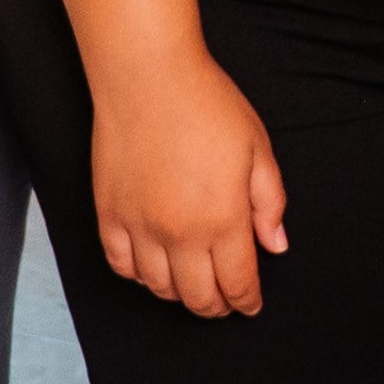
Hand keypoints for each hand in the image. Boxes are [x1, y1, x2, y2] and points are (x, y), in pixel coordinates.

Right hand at [92, 52, 285, 318]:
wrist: (148, 77)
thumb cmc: (208, 104)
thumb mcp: (257, 148)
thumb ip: (269, 203)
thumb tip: (275, 245)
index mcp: (223, 218)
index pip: (237, 282)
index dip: (246, 301)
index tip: (250, 305)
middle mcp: (179, 232)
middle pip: (198, 296)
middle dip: (216, 307)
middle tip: (225, 304)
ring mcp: (139, 226)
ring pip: (158, 287)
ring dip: (179, 294)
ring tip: (192, 285)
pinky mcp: (108, 214)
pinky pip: (121, 266)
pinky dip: (139, 276)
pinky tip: (153, 269)